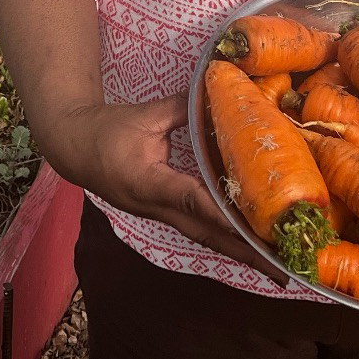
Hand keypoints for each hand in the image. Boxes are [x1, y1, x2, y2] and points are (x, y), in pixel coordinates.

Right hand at [43, 95, 284, 281]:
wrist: (75, 149)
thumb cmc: (107, 131)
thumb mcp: (143, 115)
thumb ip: (182, 107)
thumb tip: (219, 90)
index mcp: (149, 181)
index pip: (190, 199)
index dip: (221, 213)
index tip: (252, 230)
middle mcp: (157, 207)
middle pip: (208, 234)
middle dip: (246, 253)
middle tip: (282, 268)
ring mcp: (161, 215)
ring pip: (207, 238)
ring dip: (241, 253)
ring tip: (276, 265)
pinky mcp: (165, 215)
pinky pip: (201, 231)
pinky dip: (228, 240)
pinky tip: (250, 244)